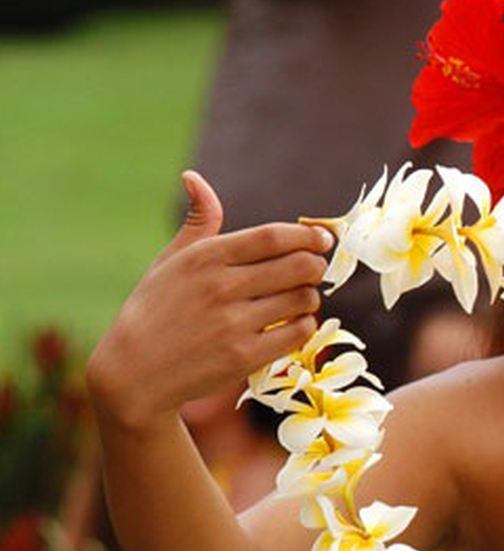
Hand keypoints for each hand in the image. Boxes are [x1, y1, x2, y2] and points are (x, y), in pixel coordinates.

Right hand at [87, 171, 332, 429]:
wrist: (134, 374)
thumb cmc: (155, 310)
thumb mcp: (170, 261)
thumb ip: (198, 221)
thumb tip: (194, 177)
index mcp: (205, 257)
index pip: (273, 236)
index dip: (308, 234)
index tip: (323, 238)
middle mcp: (221, 287)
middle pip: (299, 265)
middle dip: (317, 265)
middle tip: (314, 270)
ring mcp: (233, 324)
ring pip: (304, 299)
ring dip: (310, 297)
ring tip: (298, 298)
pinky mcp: (244, 356)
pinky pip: (298, 333)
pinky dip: (304, 326)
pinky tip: (292, 323)